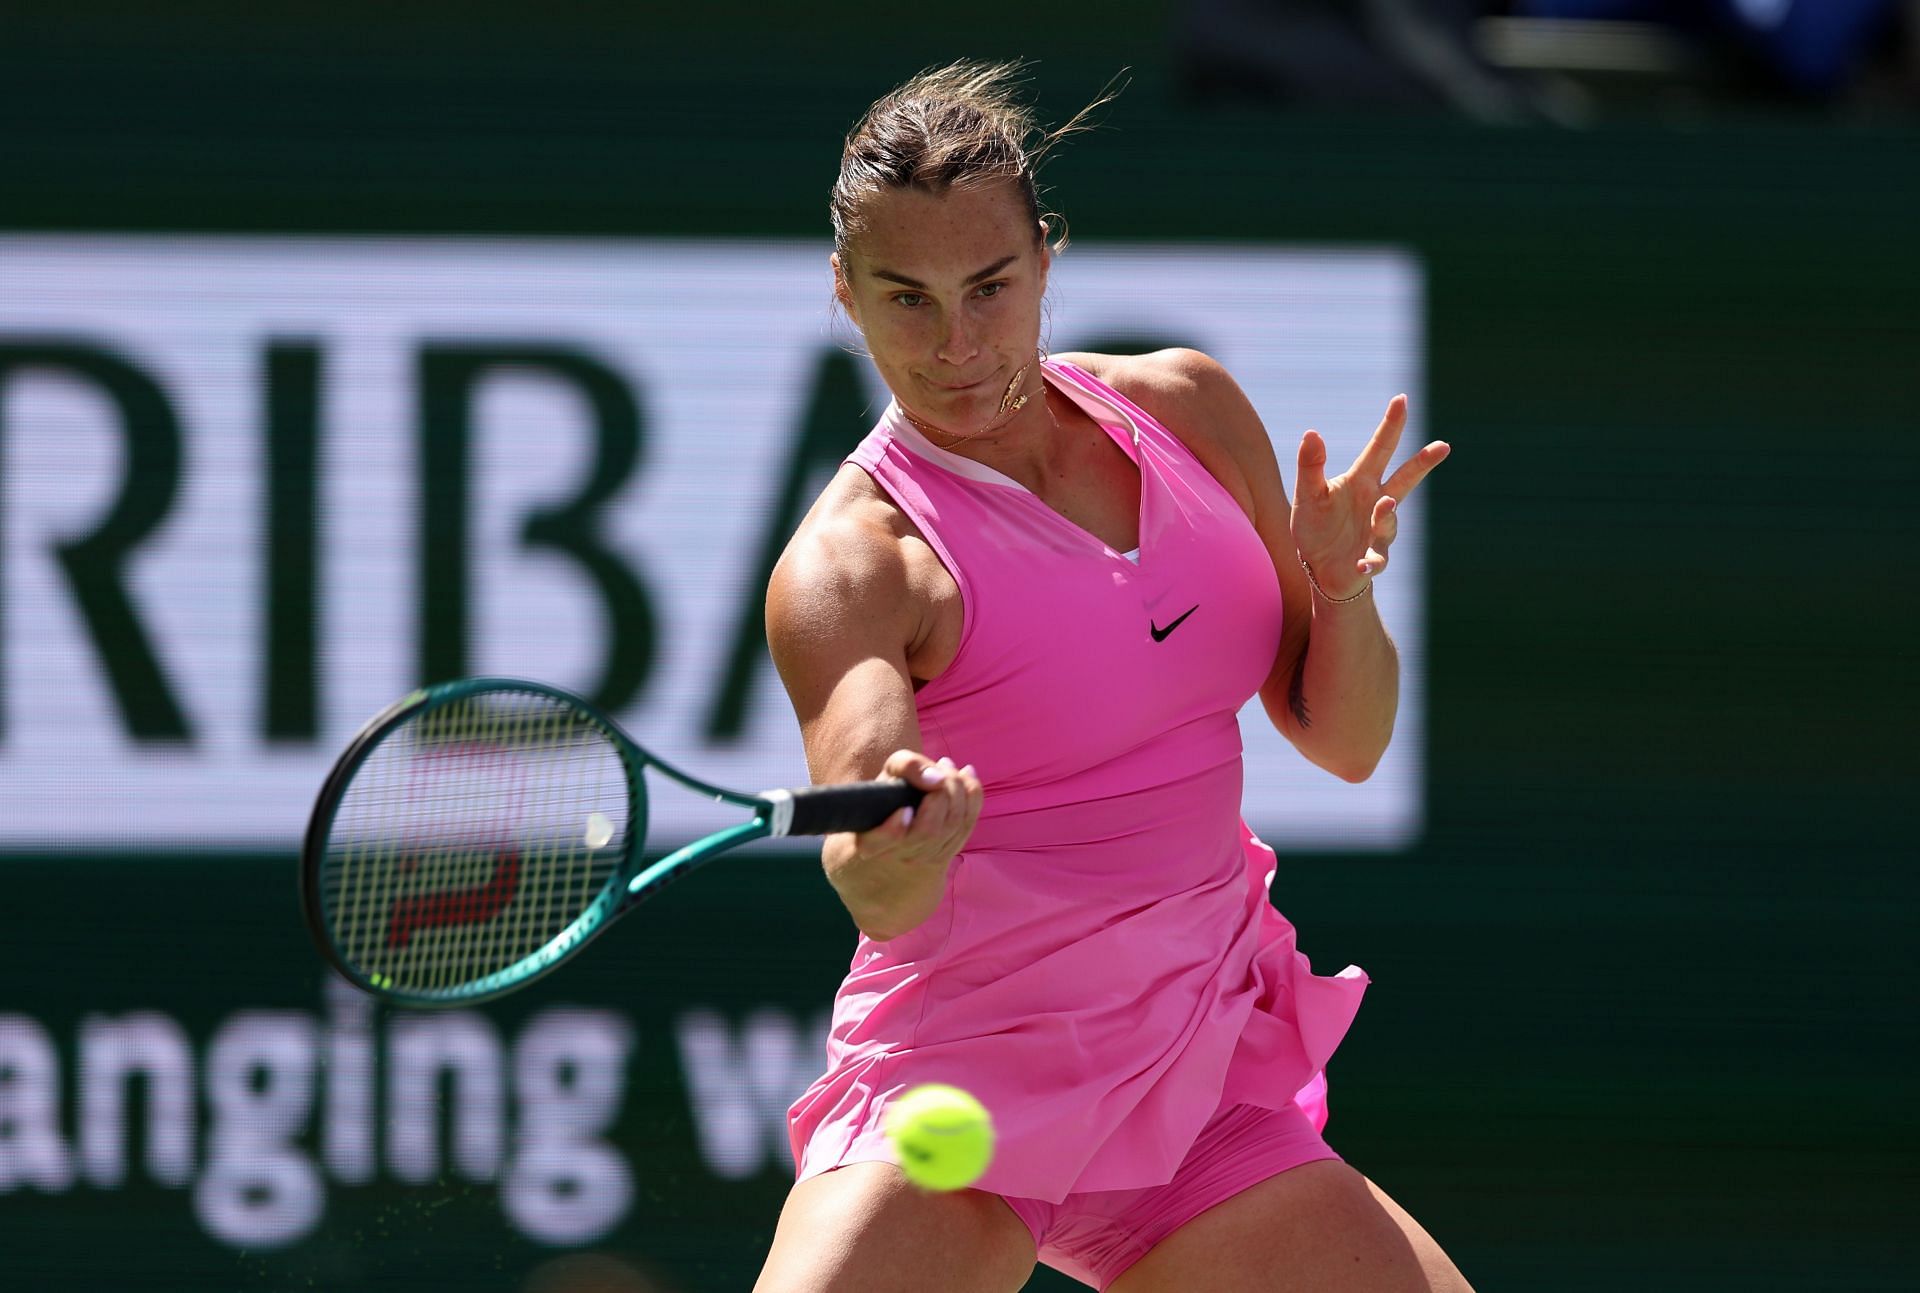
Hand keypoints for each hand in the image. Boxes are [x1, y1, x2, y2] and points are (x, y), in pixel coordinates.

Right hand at [849, 750, 982, 872]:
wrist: (897, 831)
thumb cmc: (888, 795)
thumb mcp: (888, 775)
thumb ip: (907, 767)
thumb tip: (936, 777)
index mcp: (869, 840)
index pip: (879, 842)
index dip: (892, 831)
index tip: (904, 810)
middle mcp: (896, 855)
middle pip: (928, 831)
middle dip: (942, 792)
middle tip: (940, 766)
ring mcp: (923, 859)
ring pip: (952, 826)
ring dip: (958, 789)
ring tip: (948, 766)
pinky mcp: (946, 855)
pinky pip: (968, 824)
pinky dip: (972, 795)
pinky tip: (966, 774)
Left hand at [1291, 395, 1449, 599]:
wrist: (1320, 569)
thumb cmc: (1316, 527)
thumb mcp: (1308, 496)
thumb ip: (1310, 466)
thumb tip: (1311, 432)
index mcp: (1361, 481)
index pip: (1379, 449)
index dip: (1391, 425)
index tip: (1402, 399)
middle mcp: (1375, 503)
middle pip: (1404, 479)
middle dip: (1422, 463)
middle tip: (1442, 446)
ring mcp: (1377, 532)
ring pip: (1388, 520)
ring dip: (1386, 513)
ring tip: (1385, 504)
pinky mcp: (1372, 560)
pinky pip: (1375, 560)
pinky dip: (1370, 562)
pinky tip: (1362, 564)